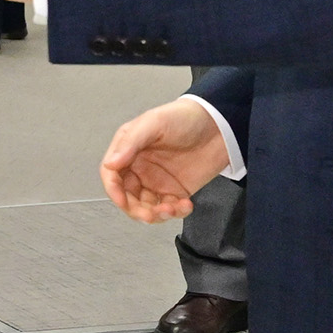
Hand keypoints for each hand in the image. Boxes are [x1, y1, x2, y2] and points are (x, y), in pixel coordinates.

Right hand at [101, 97, 229, 222]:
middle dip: (136, 210)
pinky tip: (186, 205)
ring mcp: (158, 181)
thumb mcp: (154, 123)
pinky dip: (176, 213)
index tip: (122, 201)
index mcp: (129, 150)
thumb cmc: (186, 117)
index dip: (114, 190)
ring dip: (156, 215)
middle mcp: (140, 168)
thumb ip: (130, 143)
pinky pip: (170, 209)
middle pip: (127, 197)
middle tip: (149, 214)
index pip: (112, 175)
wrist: (221, 125)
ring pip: (146, 208)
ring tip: (171, 209)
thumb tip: (111, 163)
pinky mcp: (176, 191)